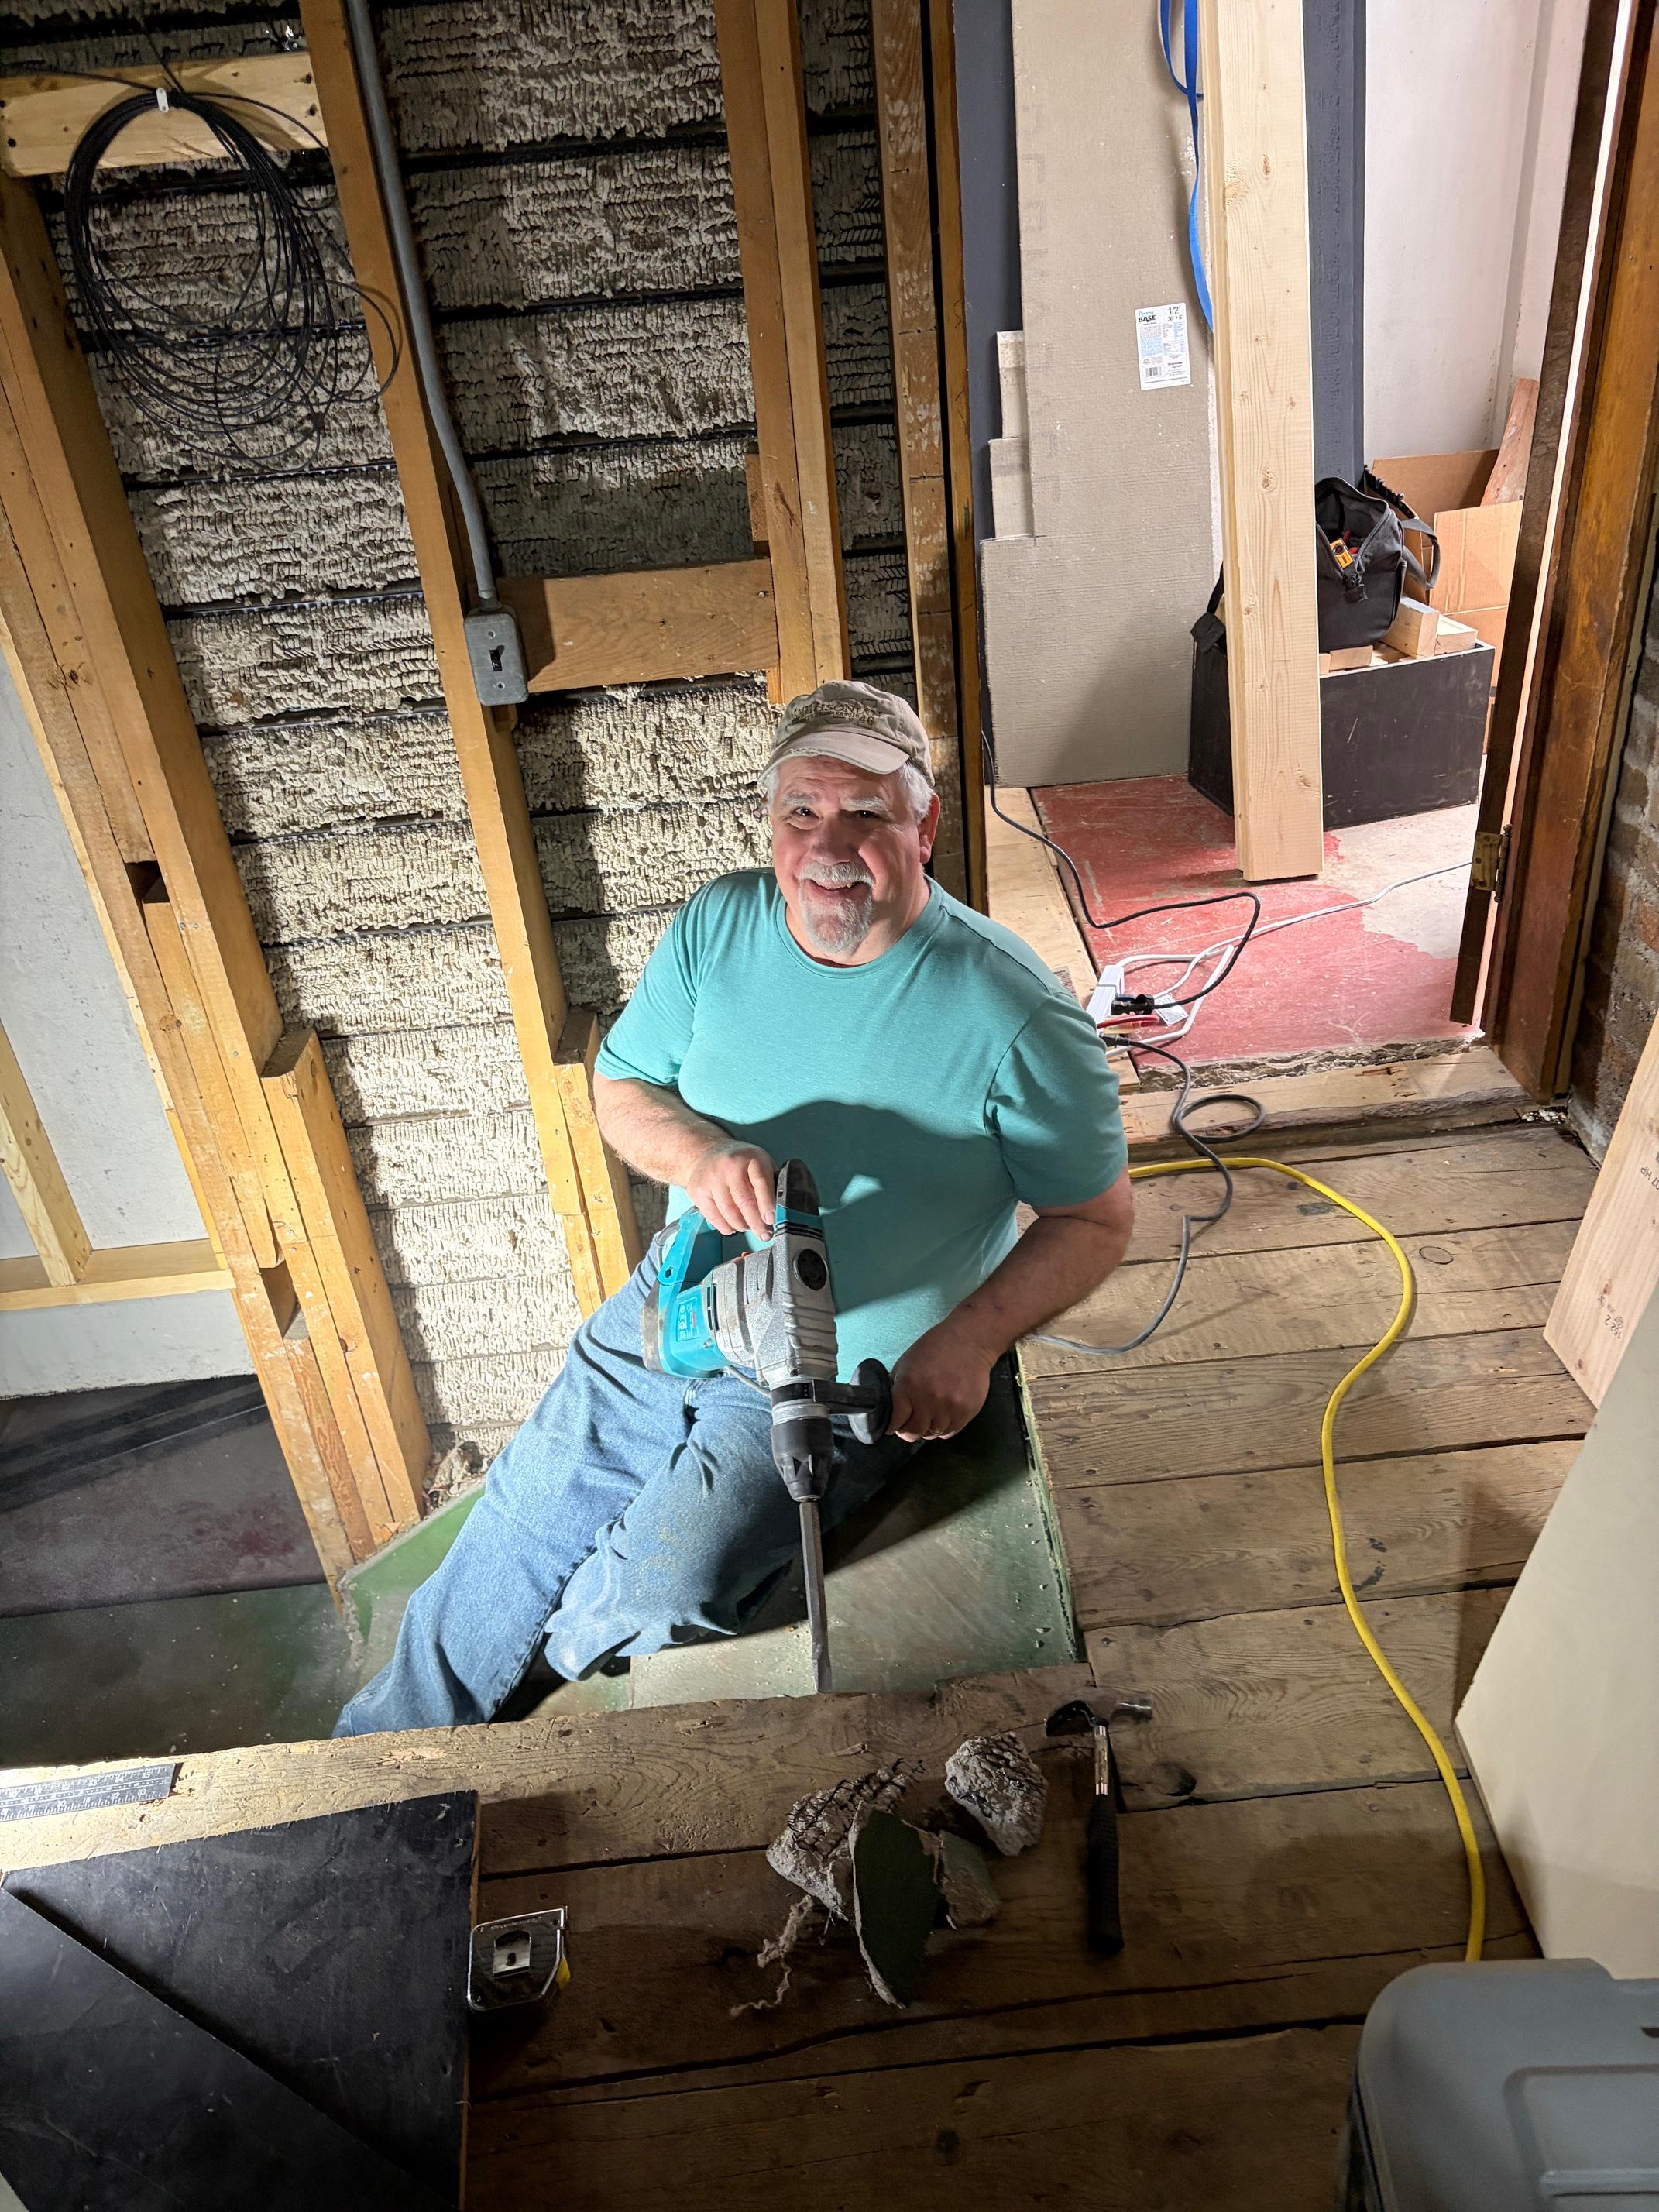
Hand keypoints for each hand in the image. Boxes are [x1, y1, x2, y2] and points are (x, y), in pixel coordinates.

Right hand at [685, 1141, 776, 1237]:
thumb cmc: (738, 1161)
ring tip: (748, 1227)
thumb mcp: (759, 1161)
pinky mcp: (698, 1191)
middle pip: (745, 1201)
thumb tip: (782, 1208)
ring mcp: (712, 1178)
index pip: (761, 1182)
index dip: (767, 1203)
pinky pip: (714, 1217)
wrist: (705, 1152)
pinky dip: (726, 1227)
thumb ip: (771, 1180)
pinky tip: (733, 1226)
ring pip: (729, 1212)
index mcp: (751, 1158)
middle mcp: (730, 1166)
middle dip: (757, 1223)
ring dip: (742, 1226)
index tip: (771, 1220)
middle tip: (764, 1234)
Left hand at [889, 1323, 995, 1441]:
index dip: (893, 1426)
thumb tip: (890, 1410)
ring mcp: (949, 1406)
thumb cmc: (935, 1348)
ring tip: (930, 1416)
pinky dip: (945, 1428)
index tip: (894, 1427)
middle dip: (909, 1432)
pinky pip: (951, 1432)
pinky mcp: (967, 1410)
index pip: (895, 1421)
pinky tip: (944, 1415)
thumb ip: (896, 1386)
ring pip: (933, 1434)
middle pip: (914, 1432)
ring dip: (929, 1428)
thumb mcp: (906, 1362)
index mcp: (908, 1385)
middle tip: (910, 1426)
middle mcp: (928, 1398)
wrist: (969, 1340)